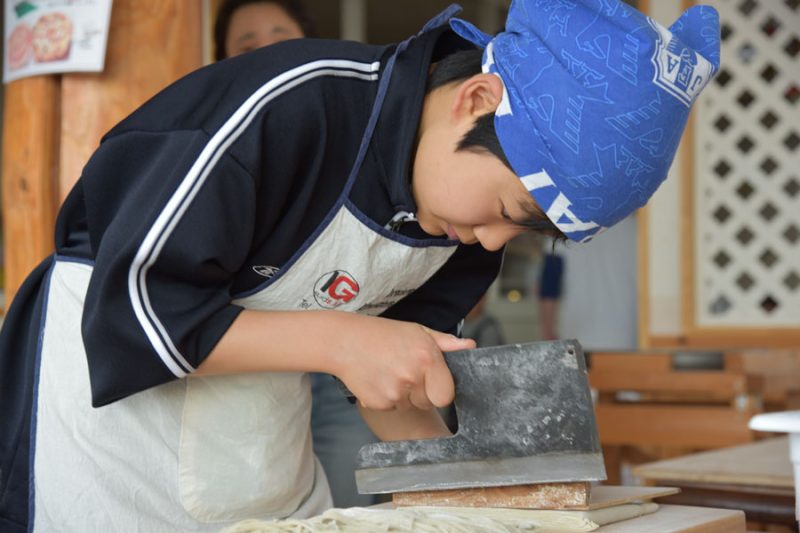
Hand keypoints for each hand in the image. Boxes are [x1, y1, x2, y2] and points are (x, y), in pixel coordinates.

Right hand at [328, 315, 474, 410]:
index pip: (447, 395)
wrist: (343, 341)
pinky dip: (387, 398)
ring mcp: (394, 393)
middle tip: (405, 371)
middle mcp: (412, 378)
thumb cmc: (383, 334)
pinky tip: (378, 379)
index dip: (441, 390)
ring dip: (403, 395)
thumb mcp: (416, 331)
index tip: (432, 381)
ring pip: (409, 405)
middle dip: (421, 392)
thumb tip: (470, 347)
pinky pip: (392, 408)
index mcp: (427, 358)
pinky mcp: (378, 404)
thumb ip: (445, 343)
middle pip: (428, 402)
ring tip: (389, 372)